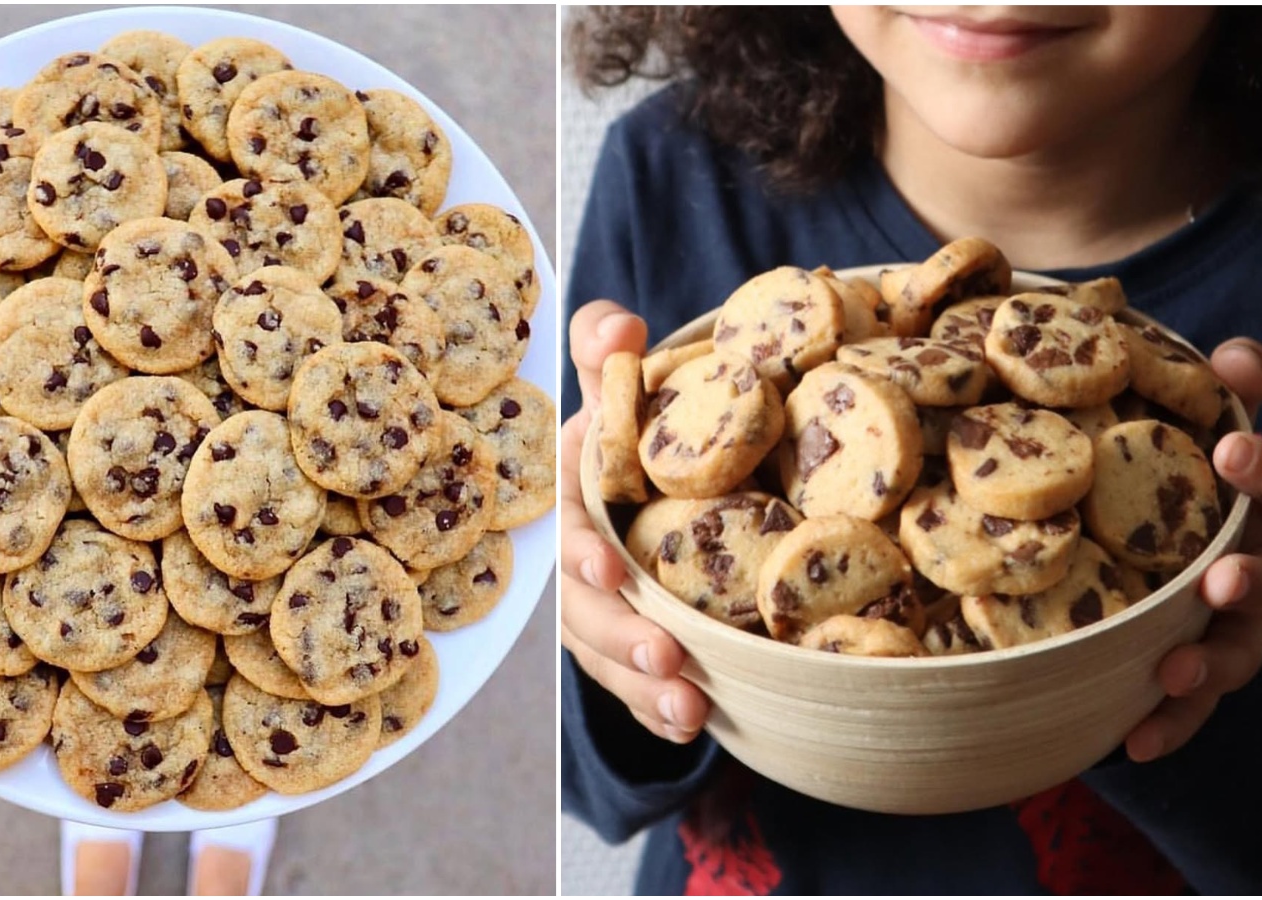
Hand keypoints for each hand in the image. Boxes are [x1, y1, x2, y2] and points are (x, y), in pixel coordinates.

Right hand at [560, 300, 709, 742]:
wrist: (643, 466)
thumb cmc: (628, 419)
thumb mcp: (614, 378)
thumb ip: (605, 346)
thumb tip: (620, 325)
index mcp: (569, 503)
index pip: (567, 534)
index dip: (582, 555)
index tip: (609, 568)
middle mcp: (579, 567)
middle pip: (588, 614)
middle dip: (622, 641)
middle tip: (667, 659)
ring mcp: (604, 613)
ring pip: (613, 662)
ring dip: (646, 691)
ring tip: (691, 710)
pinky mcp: (632, 647)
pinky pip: (638, 690)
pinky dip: (660, 712)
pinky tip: (694, 727)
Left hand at [1124, 338, 1261, 761]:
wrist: (1135, 531)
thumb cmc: (1171, 466)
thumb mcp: (1189, 423)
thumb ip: (1219, 390)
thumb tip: (1237, 355)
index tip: (1232, 449)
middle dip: (1255, 582)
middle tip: (1218, 580)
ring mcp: (1232, 626)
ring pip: (1240, 651)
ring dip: (1212, 664)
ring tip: (1174, 670)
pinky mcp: (1194, 671)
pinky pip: (1191, 707)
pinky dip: (1170, 724)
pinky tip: (1135, 740)